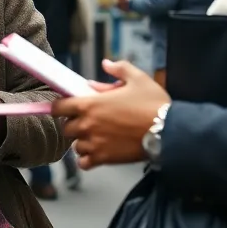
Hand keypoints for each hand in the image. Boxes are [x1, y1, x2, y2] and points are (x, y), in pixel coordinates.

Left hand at [50, 59, 168, 169]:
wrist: (168, 132)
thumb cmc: (153, 104)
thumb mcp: (138, 78)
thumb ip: (119, 68)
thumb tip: (106, 64)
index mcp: (90, 104)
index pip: (58, 107)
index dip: (60, 106)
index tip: (66, 106)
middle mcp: (88, 125)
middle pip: (66, 127)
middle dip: (74, 123)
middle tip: (88, 120)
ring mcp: (94, 144)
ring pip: (75, 145)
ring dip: (82, 141)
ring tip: (96, 136)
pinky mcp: (104, 159)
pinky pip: (84, 163)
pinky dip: (87, 159)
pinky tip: (97, 152)